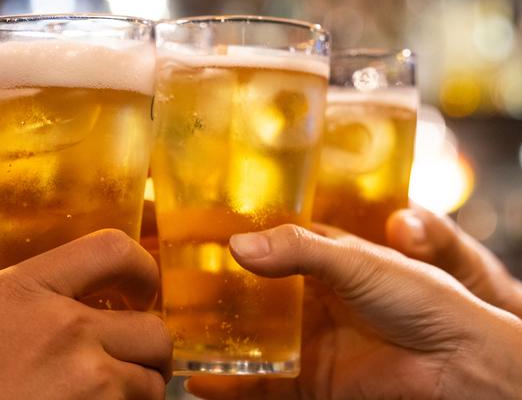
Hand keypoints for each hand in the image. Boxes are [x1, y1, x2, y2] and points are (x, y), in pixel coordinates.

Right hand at [0, 230, 171, 399]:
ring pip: (153, 379)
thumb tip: (8, 277)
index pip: (113, 249)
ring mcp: (87, 377)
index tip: (142, 291)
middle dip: (150, 349)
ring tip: (111, 391)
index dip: (141, 270)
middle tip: (135, 358)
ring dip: (140, 387)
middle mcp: (65, 327)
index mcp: (25, 289)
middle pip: (154, 329)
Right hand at [186, 225, 521, 399]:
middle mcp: (306, 299)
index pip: (263, 244)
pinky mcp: (309, 381)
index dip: (228, 239)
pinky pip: (259, 385)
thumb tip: (237, 245)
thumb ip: (298, 250)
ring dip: (212, 339)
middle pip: (247, 295)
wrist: (455, 362)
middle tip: (166, 288)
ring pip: (247, 339)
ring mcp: (305, 341)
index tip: (186, 235)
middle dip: (210, 293)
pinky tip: (198, 380)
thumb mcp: (354, 260)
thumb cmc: (419, 296)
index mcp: (318, 259)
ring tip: (171, 332)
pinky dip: (229, 385)